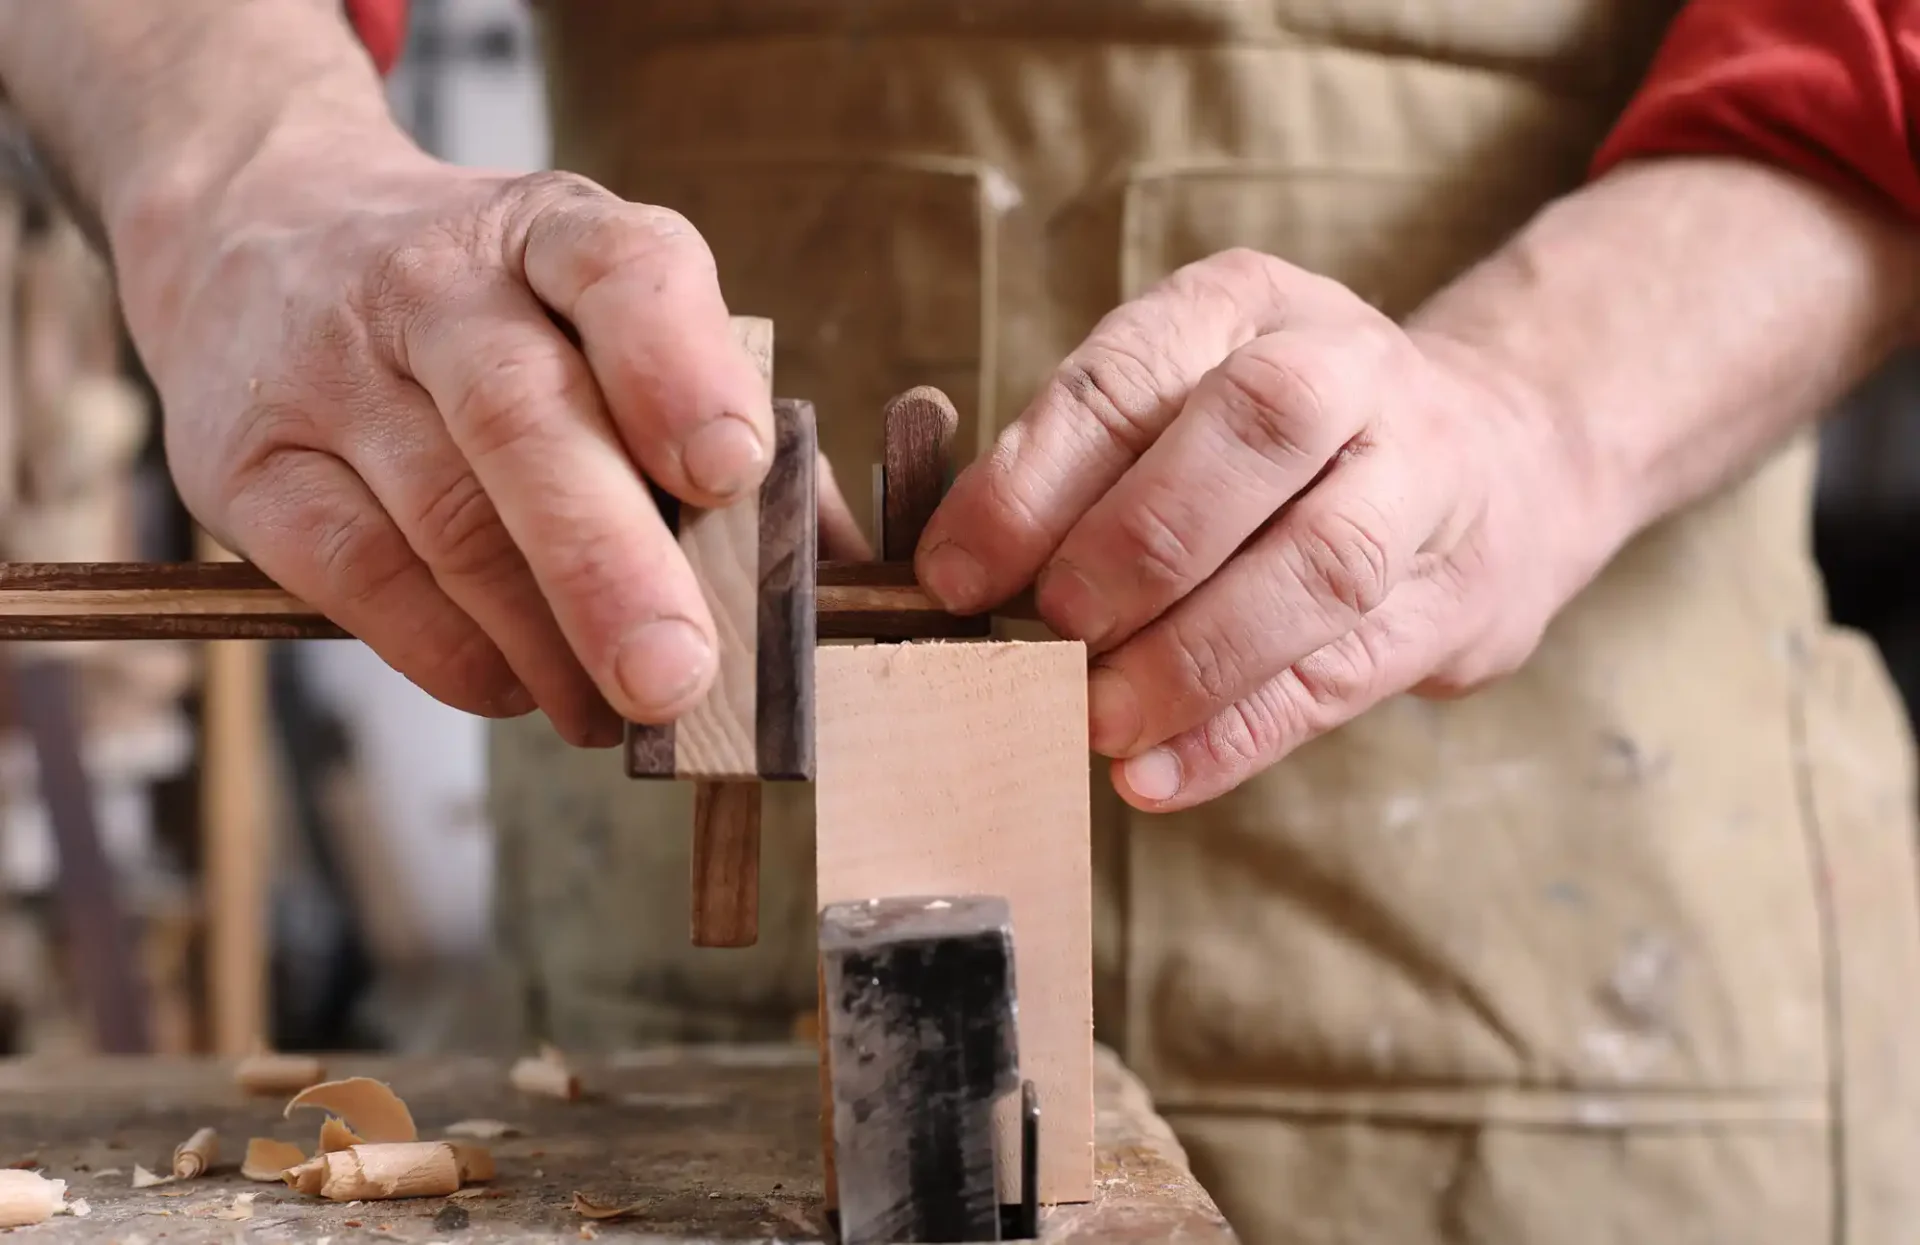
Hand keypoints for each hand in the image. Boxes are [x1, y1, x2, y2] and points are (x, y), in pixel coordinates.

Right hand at [119, 148, 862, 745]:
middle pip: (524, 418)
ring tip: (617, 712)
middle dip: (611, 563)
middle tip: (676, 673)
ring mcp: (330, 369)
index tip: (732, 469)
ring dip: (546, 640)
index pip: (623, 271)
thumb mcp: (596, 307)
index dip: (681, 370)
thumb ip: (709, 415)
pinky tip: (516, 686)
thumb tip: (831, 571)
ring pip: (446, 519)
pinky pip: (359, 575)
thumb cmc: (490, 307)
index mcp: (554, 233)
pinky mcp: (250, 462)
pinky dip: (452, 652)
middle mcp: (437, 285)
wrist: (255, 235)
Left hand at [914, 249, 1609, 810]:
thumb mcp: (1183, 404)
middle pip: (1255, 430)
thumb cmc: (1279, 445)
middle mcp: (1348, 368)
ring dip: (1194, 655)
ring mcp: (1425, 479)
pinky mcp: (1460, 598)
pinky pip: (1348, 673)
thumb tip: (957, 580)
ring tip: (1099, 720)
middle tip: (1052, 630)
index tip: (954, 575)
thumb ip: (1083, 473)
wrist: (1502, 459)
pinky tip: (1157, 776)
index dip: (1033, 479)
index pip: (1133, 372)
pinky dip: (1241, 734)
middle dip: (1136, 542)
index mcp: (1246, 304)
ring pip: (1321, 560)